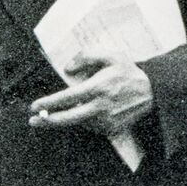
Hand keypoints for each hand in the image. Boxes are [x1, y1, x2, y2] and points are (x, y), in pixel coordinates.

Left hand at [29, 60, 155, 136]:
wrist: (153, 92)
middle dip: (48, 121)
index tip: (35, 105)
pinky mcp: (112, 129)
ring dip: (64, 120)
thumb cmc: (129, 72)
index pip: (67, 98)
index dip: (49, 103)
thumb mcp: (110, 55)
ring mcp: (107, 121)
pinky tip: (76, 115)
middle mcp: (100, 107)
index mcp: (98, 88)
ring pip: (78, 124)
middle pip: (69, 118)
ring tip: (51, 117)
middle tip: (33, 120)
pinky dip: (82, 122)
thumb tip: (67, 68)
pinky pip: (90, 127)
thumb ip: (86, 57)